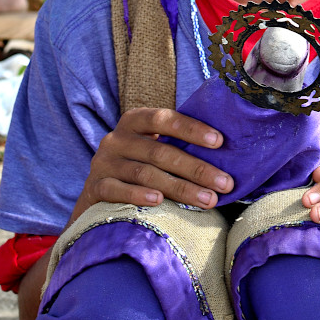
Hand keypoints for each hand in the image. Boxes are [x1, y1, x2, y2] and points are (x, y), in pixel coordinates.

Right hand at [69, 107, 233, 223]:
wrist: (97, 194)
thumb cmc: (138, 167)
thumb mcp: (150, 147)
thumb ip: (174, 144)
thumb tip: (223, 151)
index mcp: (134, 122)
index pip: (163, 118)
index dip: (191, 129)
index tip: (219, 142)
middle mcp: (116, 139)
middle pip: (160, 152)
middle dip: (196, 168)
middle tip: (224, 183)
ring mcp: (104, 163)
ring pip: (145, 173)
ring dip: (180, 188)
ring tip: (208, 200)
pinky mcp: (94, 187)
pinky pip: (117, 190)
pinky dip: (138, 195)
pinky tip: (159, 201)